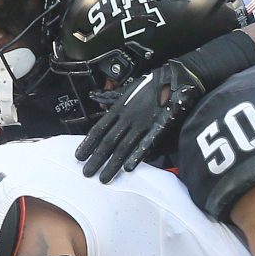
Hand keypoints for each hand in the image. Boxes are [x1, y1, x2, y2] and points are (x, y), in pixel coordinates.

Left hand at [75, 60, 203, 182]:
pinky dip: (137, 156)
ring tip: (104, 178)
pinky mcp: (158, 127)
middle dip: (96, 159)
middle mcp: (127, 117)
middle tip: (87, 174)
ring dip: (113, 164)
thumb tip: (95, 96)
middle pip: (108, 141)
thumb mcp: (128, 89)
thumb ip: (112, 98)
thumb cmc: (152, 84)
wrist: (176, 77)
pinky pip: (146, 144)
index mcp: (119, 108)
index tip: (78, 156)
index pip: (99, 129)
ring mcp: (142, 123)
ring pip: (124, 147)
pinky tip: (129, 168)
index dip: (88, 144)